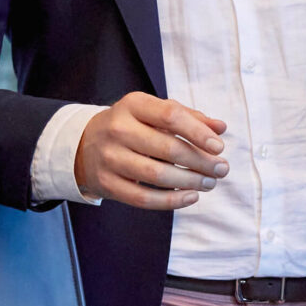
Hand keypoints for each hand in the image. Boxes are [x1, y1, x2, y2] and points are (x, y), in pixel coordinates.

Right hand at [75, 92, 227, 209]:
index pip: (170, 115)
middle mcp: (118, 129)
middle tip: (221, 169)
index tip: (219, 147)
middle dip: (201, 161)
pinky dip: (171, 200)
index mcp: (133, 105)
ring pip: (157, 175)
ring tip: (210, 183)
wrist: (84, 145)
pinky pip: (143, 198)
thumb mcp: (154, 113)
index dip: (198, 132)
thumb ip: (189, 117)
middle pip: (168, 148)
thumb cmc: (132, 126)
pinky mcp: (107, 183)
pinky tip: (191, 196)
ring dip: (190, 181)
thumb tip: (220, 128)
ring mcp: (110, 157)